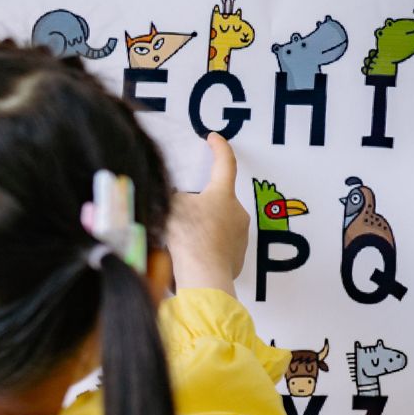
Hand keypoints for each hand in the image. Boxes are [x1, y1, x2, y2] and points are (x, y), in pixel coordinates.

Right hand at [164, 133, 246, 295]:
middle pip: (217, 200)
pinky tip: (192, 258)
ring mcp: (241, 235)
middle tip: (180, 217)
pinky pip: (220, 247)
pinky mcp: (239, 258)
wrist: (202, 277)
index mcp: (222, 194)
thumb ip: (176, 197)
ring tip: (181, 244)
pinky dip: (206, 248)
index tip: (213, 137)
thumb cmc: (187, 238)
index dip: (218, 147)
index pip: (224, 163)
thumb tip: (179, 200)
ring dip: (202, 229)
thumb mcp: (172, 207)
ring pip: (218, 225)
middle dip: (201, 205)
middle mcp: (237, 211)